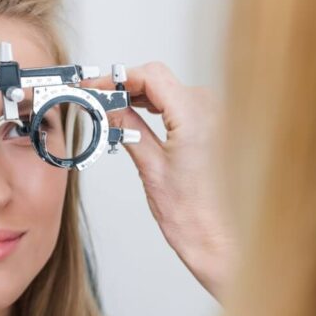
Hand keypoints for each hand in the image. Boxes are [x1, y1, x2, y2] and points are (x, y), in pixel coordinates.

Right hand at [84, 63, 233, 299]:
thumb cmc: (193, 214)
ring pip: (171, 90)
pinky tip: (139, 116)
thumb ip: (127, 127)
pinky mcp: (219, 126)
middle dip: (126, 87)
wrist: (220, 239)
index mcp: (196, 115)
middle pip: (160, 80)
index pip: (150, 75)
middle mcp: (213, 109)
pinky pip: (183, 103)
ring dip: (141, 96)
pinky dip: (159, 106)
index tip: (96, 86)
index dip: (118, 77)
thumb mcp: (150, 166)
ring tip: (113, 110)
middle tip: (96, 99)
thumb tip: (106, 106)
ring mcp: (219, 116)